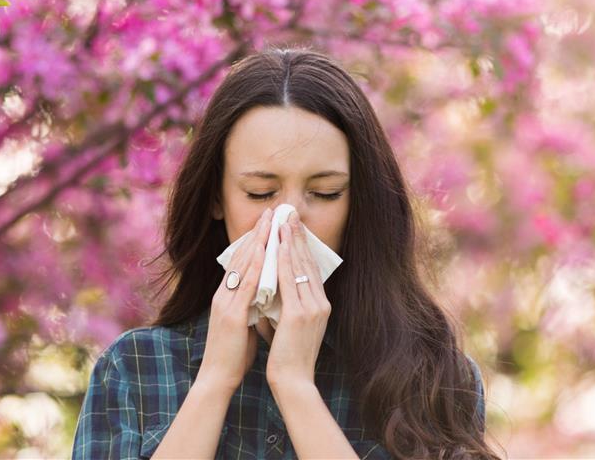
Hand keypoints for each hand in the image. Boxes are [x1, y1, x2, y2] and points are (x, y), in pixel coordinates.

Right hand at [196, 207, 272, 394]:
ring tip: (269, 222)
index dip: (254, 240)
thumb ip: (251, 305)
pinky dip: (254, 267)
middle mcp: (223, 294)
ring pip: (242, 265)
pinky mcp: (231, 315)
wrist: (218, 378)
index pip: (241, 261)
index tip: (268, 223)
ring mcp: (225, 303)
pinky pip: (245, 286)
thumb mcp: (243, 322)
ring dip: (257, 242)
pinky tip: (264, 252)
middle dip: (256, 233)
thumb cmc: (233, 353)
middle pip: (240, 256)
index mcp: (227, 296)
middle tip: (270, 212)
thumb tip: (265, 294)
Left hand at [265, 210, 330, 388]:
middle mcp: (321, 303)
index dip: (301, 246)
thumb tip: (273, 290)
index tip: (293, 227)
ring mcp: (313, 308)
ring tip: (283, 220)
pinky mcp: (300, 314)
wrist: (293, 381)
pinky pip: (290, 280)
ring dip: (290, 241)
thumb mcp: (291, 325)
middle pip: (308, 262)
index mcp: (320, 305)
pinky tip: (278, 245)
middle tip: (290, 213)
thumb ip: (286, 305)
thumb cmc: (288, 356)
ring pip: (299, 267)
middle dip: (297, 236)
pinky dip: (283, 260)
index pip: (310, 269)